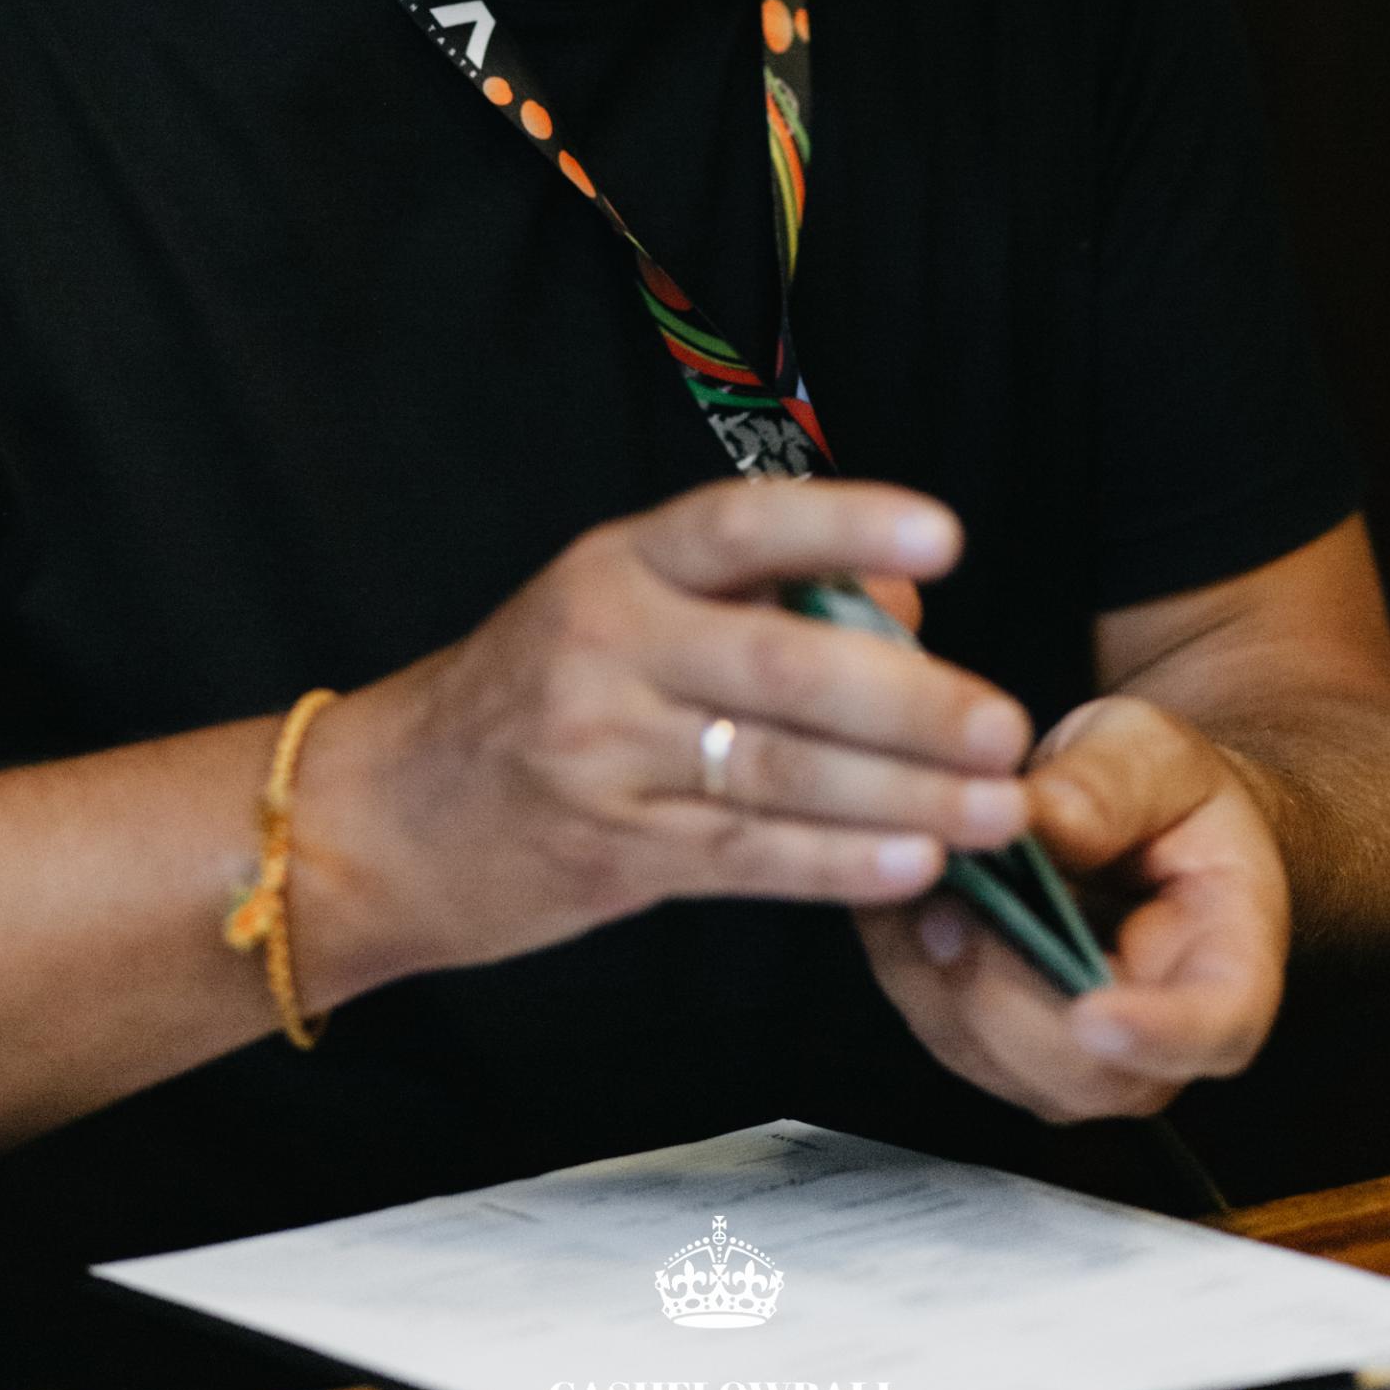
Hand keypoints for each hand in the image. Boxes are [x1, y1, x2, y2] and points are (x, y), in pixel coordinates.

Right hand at [305, 478, 1033, 994]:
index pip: (742, 526)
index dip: (844, 525)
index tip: (943, 540)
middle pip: (783, 666)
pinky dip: (839, 862)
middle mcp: (610, 645)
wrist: (385, 814)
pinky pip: (748, 855)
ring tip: (997, 811)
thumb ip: (759, 600)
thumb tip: (906, 611)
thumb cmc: (538, 692)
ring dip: (903, 797)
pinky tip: (917, 864)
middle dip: (908, 702)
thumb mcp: (625, 609)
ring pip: (779, 772)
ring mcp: (605, 752)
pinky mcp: (613, 849)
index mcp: (621, 563)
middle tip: (1005, 726)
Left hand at [856, 694, 1289, 1119]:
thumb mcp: (1152, 752)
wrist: (1139, 822)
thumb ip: (1108, 787)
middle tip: (950, 900)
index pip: (1214, 1028)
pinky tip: (893, 888)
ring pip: (993, 1057)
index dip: (1158, 1035)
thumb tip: (1032, 823)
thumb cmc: (1164, 791)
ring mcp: (1072, 1060)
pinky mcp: (994, 1045)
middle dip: (1003, 989)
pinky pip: (935, 1024)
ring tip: (916, 874)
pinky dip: (903, 959)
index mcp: (1229, 963)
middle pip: (1083, 1070)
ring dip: (937, 972)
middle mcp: (1156, 1044)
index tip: (1096, 1016)